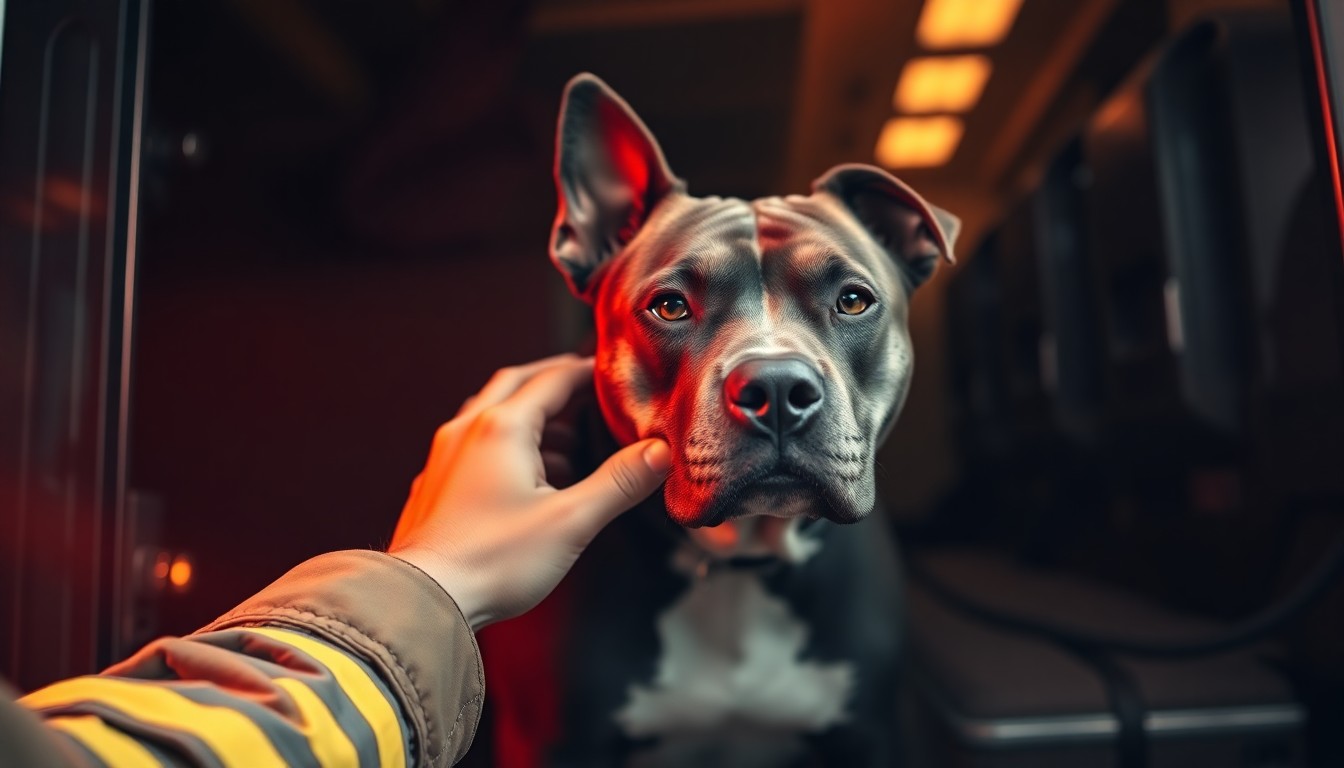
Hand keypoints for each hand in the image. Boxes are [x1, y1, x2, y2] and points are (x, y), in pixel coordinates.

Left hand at [388, 354, 669, 629]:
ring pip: (490, 414)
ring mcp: (445, 457)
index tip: (611, 370)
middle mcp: (467, 430)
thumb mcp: (571, 521)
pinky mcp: (434, 485)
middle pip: (515, 384)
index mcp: (502, 427)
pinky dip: (505, 442)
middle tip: (585, 386)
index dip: (585, 370)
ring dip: (529, 415)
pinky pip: (473, 444)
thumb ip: (618, 482)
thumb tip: (659, 452)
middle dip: (552, 381)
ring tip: (565, 439)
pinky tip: (525, 476)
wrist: (424, 600)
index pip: (552, 379)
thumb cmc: (494, 562)